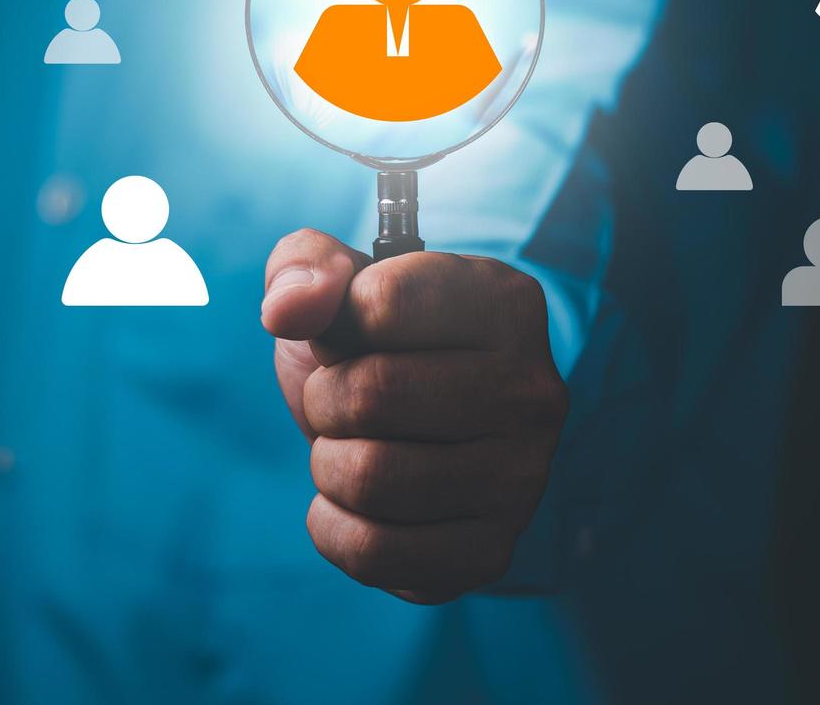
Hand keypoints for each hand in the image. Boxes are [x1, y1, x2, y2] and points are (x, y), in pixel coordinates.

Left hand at [260, 229, 567, 603]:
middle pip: (369, 396)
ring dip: (327, 464)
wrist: (411, 434)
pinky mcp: (489, 551)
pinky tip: (357, 505)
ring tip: (355, 448)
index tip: (354, 336)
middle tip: (343, 401)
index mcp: (504, 304)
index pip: (382, 303)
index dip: (337, 324)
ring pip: (367, 479)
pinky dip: (333, 527)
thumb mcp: (336, 284)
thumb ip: (304, 266)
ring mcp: (522, 479)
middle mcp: (532, 391)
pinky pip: (371, 552)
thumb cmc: (372, 347)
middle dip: (324, 399)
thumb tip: (287, 311)